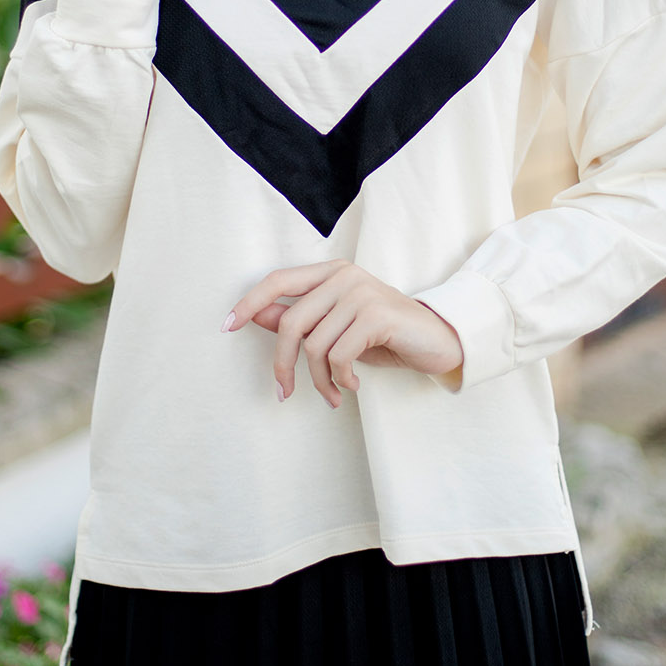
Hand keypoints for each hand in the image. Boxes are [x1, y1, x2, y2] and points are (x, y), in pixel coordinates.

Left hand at [222, 260, 462, 408]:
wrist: (437, 340)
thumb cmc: (384, 336)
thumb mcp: (337, 328)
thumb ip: (301, 318)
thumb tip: (256, 316)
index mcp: (331, 272)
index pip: (278, 280)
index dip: (250, 302)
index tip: (227, 326)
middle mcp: (344, 276)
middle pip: (291, 322)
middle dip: (282, 363)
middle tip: (284, 392)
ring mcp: (361, 293)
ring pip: (314, 345)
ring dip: (319, 380)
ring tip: (332, 393)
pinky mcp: (377, 315)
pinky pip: (339, 355)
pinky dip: (340, 380)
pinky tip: (353, 386)